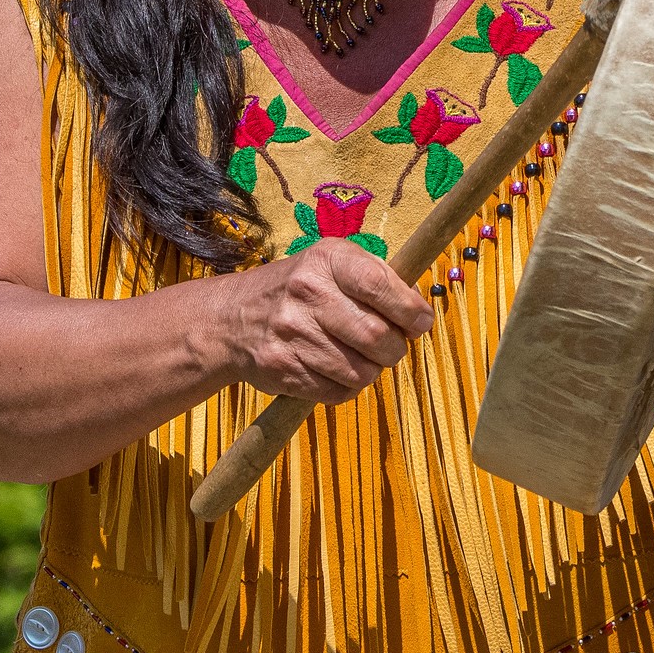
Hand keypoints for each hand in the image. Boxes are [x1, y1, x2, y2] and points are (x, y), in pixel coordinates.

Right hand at [216, 239, 433, 403]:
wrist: (232, 318)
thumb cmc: (299, 288)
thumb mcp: (331, 263)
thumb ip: (377, 278)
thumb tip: (419, 310)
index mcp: (325, 260)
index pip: (379, 284)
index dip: (409, 309)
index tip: (420, 322)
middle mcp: (307, 293)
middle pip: (376, 335)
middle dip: (395, 347)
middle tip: (390, 345)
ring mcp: (292, 334)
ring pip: (361, 371)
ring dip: (372, 369)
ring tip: (360, 356)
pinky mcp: (284, 370)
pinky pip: (339, 391)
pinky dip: (348, 386)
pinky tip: (336, 368)